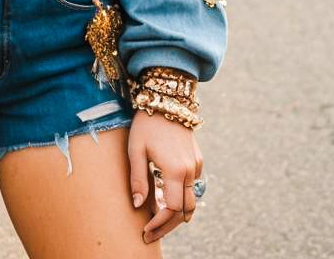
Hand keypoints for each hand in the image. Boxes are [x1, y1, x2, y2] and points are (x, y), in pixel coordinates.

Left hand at [127, 110, 202, 244]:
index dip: (159, 224)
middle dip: (168, 225)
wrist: (167, 100)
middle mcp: (190, 171)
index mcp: (175, 170)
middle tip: (150, 233)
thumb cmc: (146, 124)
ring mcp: (196, 165)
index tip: (146, 230)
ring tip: (157, 219)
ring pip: (191, 201)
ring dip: (177, 214)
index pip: (170, 209)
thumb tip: (137, 206)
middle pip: (184, 211)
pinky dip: (181, 198)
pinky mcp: (197, 160)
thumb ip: (138, 179)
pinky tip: (165, 198)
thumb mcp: (136, 150)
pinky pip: (193, 187)